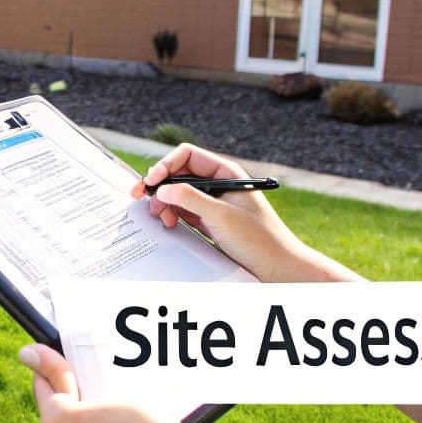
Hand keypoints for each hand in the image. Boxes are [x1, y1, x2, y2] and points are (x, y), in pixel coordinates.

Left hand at [19, 343, 222, 422]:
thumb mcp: (111, 395)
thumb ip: (64, 377)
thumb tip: (25, 353)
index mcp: (56, 421)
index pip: (45, 379)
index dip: (55, 361)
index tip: (65, 348)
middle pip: (56, 405)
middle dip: (72, 389)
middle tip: (100, 375)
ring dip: (85, 413)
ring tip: (116, 401)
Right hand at [134, 144, 357, 282]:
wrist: (277, 267)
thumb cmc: (259, 239)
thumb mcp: (221, 215)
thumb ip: (190, 198)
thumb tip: (163, 187)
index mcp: (226, 172)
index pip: (188, 156)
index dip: (166, 165)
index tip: (152, 181)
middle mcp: (218, 183)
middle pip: (179, 173)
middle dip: (161, 185)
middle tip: (144, 198)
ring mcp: (213, 202)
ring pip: (178, 193)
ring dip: (164, 202)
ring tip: (160, 216)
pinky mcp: (209, 219)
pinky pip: (183, 209)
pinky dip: (172, 214)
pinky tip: (169, 223)